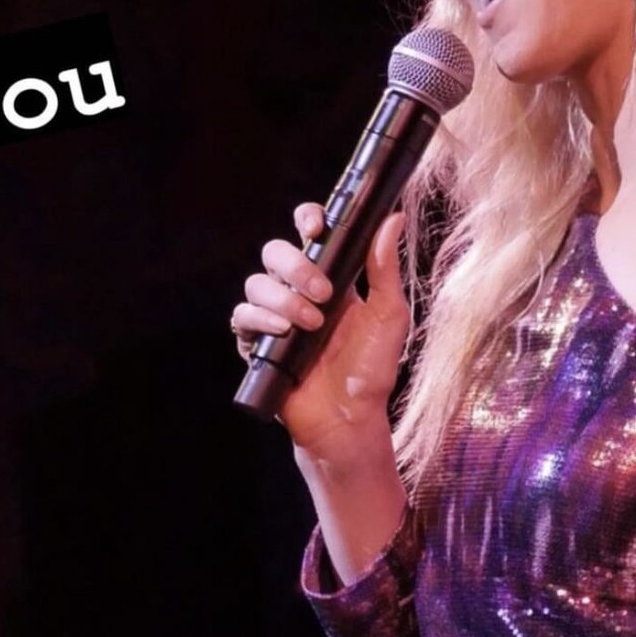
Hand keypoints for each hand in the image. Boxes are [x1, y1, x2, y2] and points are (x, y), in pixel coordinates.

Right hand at [230, 204, 408, 453]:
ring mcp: (274, 317)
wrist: (349, 418)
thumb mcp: (389, 314)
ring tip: (311, 324)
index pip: (308, 234)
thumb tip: (392, 218)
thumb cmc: (371, 369)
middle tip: (323, 293)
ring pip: (256, 283)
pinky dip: (261, 319)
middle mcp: (297, 292)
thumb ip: (385, 267)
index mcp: (329, 278)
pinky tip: (283, 332)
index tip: (316, 227)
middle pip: (275, 252)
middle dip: (295, 266)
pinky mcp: (257, 344)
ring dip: (283, 298)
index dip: (306, 220)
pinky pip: (242, 317)